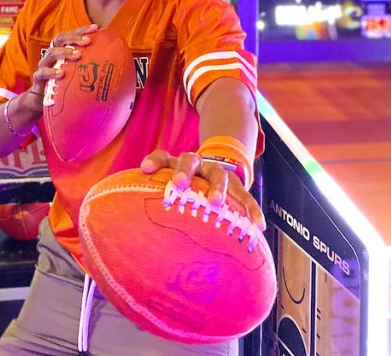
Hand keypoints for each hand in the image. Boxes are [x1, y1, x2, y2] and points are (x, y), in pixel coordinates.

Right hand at [21, 24, 98, 113]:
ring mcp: (44, 65)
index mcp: (61, 50)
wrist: (42, 100)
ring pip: (51, 53)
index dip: (82, 30)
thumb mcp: (77, 74)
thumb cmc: (64, 84)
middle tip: (87, 41)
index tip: (96, 28)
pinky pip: (43, 72)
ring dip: (65, 52)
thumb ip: (90, 67)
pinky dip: (52, 72)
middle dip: (74, 37)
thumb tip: (115, 67)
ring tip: (77, 55)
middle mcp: (52, 54)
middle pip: (60, 39)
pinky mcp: (38, 78)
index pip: (71, 35)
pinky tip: (62, 74)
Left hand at [141, 149, 265, 230]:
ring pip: (218, 175)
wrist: (219, 169)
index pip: (163, 156)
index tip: (145, 169)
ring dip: (216, 188)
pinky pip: (246, 198)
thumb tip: (133, 232)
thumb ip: (155, 202)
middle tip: (179, 185)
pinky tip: (257, 226)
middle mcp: (198, 165)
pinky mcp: (238, 185)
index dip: (155, 160)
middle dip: (183, 172)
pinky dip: (252, 210)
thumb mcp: (172, 189)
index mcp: (177, 164)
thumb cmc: (188, 190)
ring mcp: (218, 173)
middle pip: (189, 160)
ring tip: (215, 202)